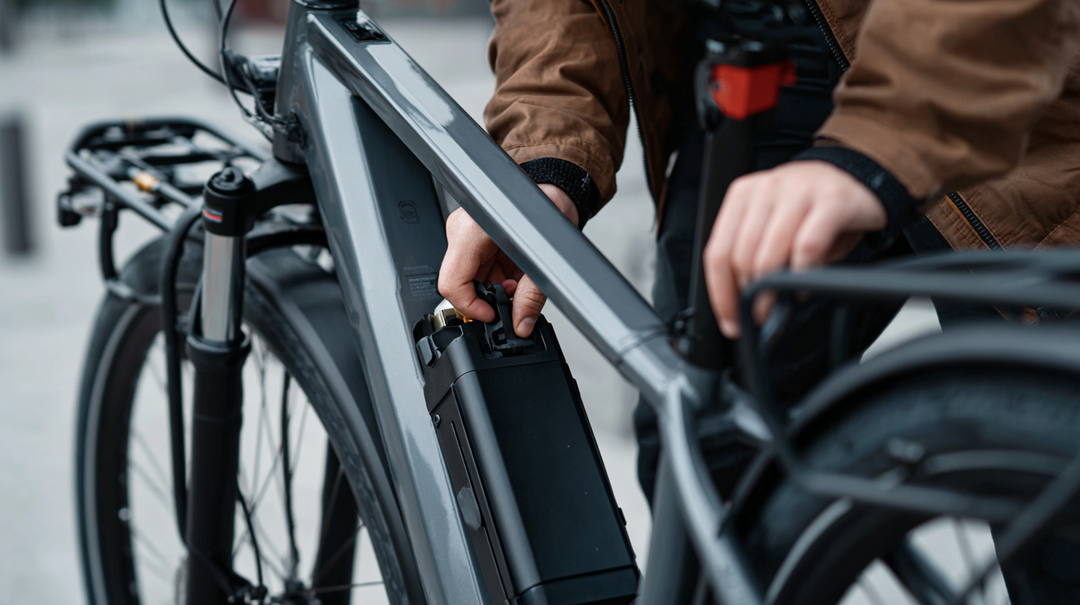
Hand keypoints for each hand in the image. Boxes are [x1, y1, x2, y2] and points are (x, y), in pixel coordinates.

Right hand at [438, 184, 577, 337]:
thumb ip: (531, 297)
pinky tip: (515, 269)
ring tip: (520, 278)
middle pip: (462, 282)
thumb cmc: (549, 207)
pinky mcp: (473, 236)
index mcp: (473, 230)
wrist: (554, 188)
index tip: (491, 315)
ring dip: (496, 286)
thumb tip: (521, 324)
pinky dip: (497, 276)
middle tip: (516, 293)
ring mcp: (466, 232)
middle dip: (490, 295)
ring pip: (471, 278)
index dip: (470, 307)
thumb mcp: (544, 259)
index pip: (452, 282)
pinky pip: (479, 267)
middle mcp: (463, 229)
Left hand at [704, 160, 886, 337]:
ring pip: (769, 254)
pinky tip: (803, 288)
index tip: (730, 320)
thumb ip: (753, 254)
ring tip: (778, 308)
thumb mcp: (772, 224)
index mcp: (743, 195)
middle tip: (758, 317)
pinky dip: (802, 275)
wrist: (856, 176)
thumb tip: (741, 301)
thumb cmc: (809, 208)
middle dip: (747, 297)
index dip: (721, 293)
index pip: (718, 252)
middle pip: (741, 256)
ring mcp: (799, 192)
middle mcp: (767, 189)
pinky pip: (808, 247)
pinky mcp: (832, 201)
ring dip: (771, 292)